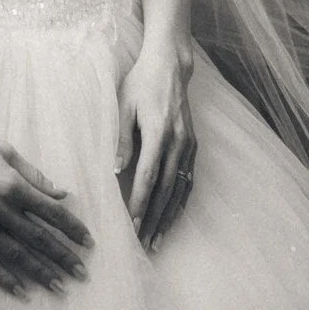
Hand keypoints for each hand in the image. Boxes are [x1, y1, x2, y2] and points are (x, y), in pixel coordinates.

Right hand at [0, 113, 93, 298]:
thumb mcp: (5, 150)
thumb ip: (33, 175)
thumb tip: (60, 192)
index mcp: (12, 184)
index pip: (51, 212)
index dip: (72, 228)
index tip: (88, 242)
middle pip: (37, 238)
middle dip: (62, 257)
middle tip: (82, 275)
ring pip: (14, 254)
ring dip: (39, 272)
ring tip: (59, 288)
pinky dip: (4, 277)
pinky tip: (21, 291)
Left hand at [115, 39, 194, 249]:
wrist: (171, 66)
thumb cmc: (141, 84)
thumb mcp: (124, 105)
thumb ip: (121, 139)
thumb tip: (115, 171)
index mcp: (159, 132)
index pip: (149, 176)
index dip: (141, 202)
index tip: (133, 224)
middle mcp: (178, 142)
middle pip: (166, 189)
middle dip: (155, 218)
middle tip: (144, 243)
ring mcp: (189, 145)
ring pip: (180, 189)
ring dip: (169, 216)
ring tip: (158, 239)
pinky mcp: (193, 145)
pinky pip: (188, 180)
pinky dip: (180, 201)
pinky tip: (173, 216)